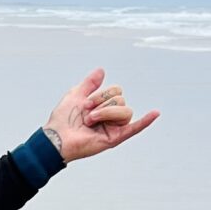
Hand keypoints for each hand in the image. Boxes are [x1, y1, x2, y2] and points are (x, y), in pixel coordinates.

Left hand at [42, 68, 158, 161]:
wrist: (55, 138)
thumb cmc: (62, 120)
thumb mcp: (75, 95)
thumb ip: (89, 83)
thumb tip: (102, 71)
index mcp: (103, 106)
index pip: (116, 91)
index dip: (101, 93)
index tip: (85, 103)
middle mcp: (110, 117)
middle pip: (121, 99)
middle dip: (102, 103)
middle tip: (87, 113)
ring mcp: (113, 128)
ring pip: (125, 111)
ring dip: (106, 112)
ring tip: (90, 121)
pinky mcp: (114, 138)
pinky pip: (134, 128)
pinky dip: (145, 121)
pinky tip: (155, 113)